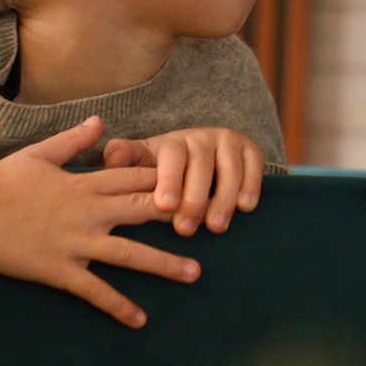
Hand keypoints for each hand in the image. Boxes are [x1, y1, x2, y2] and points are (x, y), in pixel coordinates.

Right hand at [0, 117, 198, 327]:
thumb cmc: (1, 181)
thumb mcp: (40, 153)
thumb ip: (74, 140)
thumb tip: (101, 122)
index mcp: (85, 182)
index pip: (136, 177)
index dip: (169, 179)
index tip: (198, 180)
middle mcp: (89, 211)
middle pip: (144, 211)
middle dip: (180, 216)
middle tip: (214, 223)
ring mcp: (77, 241)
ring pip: (130, 254)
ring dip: (164, 264)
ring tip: (194, 273)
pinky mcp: (60, 269)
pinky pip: (96, 290)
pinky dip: (119, 306)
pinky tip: (140, 320)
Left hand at [102, 127, 264, 235]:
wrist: (205, 158)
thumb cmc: (166, 171)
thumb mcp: (143, 164)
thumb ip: (125, 160)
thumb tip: (111, 158)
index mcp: (172, 142)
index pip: (172, 156)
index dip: (169, 180)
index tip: (164, 206)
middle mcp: (202, 137)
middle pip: (200, 164)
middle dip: (194, 198)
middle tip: (186, 228)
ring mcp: (228, 142)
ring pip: (229, 167)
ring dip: (223, 197)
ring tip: (215, 227)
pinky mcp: (251, 150)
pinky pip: (254, 165)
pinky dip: (251, 184)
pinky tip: (245, 207)